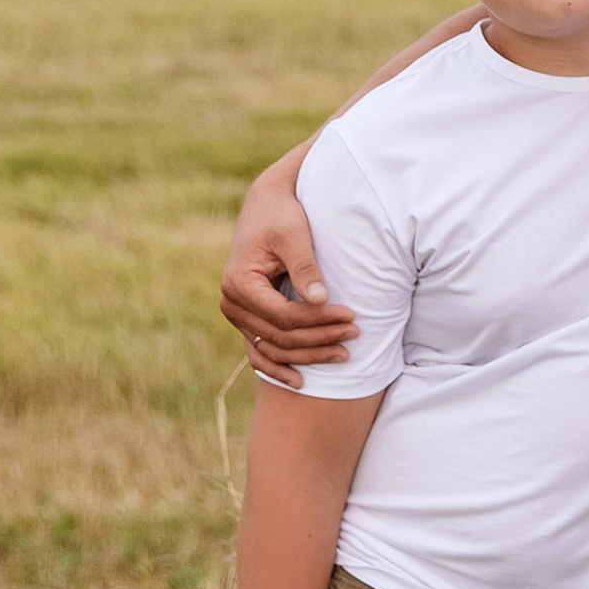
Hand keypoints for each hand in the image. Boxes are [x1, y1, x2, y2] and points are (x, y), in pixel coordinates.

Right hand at [221, 166, 357, 376]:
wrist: (265, 206)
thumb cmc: (281, 216)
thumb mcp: (294, 235)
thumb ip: (305, 267)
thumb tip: (320, 300)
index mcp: (239, 284)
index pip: (284, 316)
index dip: (319, 321)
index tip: (352, 314)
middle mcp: (232, 304)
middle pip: (281, 337)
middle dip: (320, 339)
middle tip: (355, 333)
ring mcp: (237, 315)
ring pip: (273, 349)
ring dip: (308, 356)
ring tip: (344, 354)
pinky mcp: (247, 319)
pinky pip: (259, 352)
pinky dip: (278, 368)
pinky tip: (300, 382)